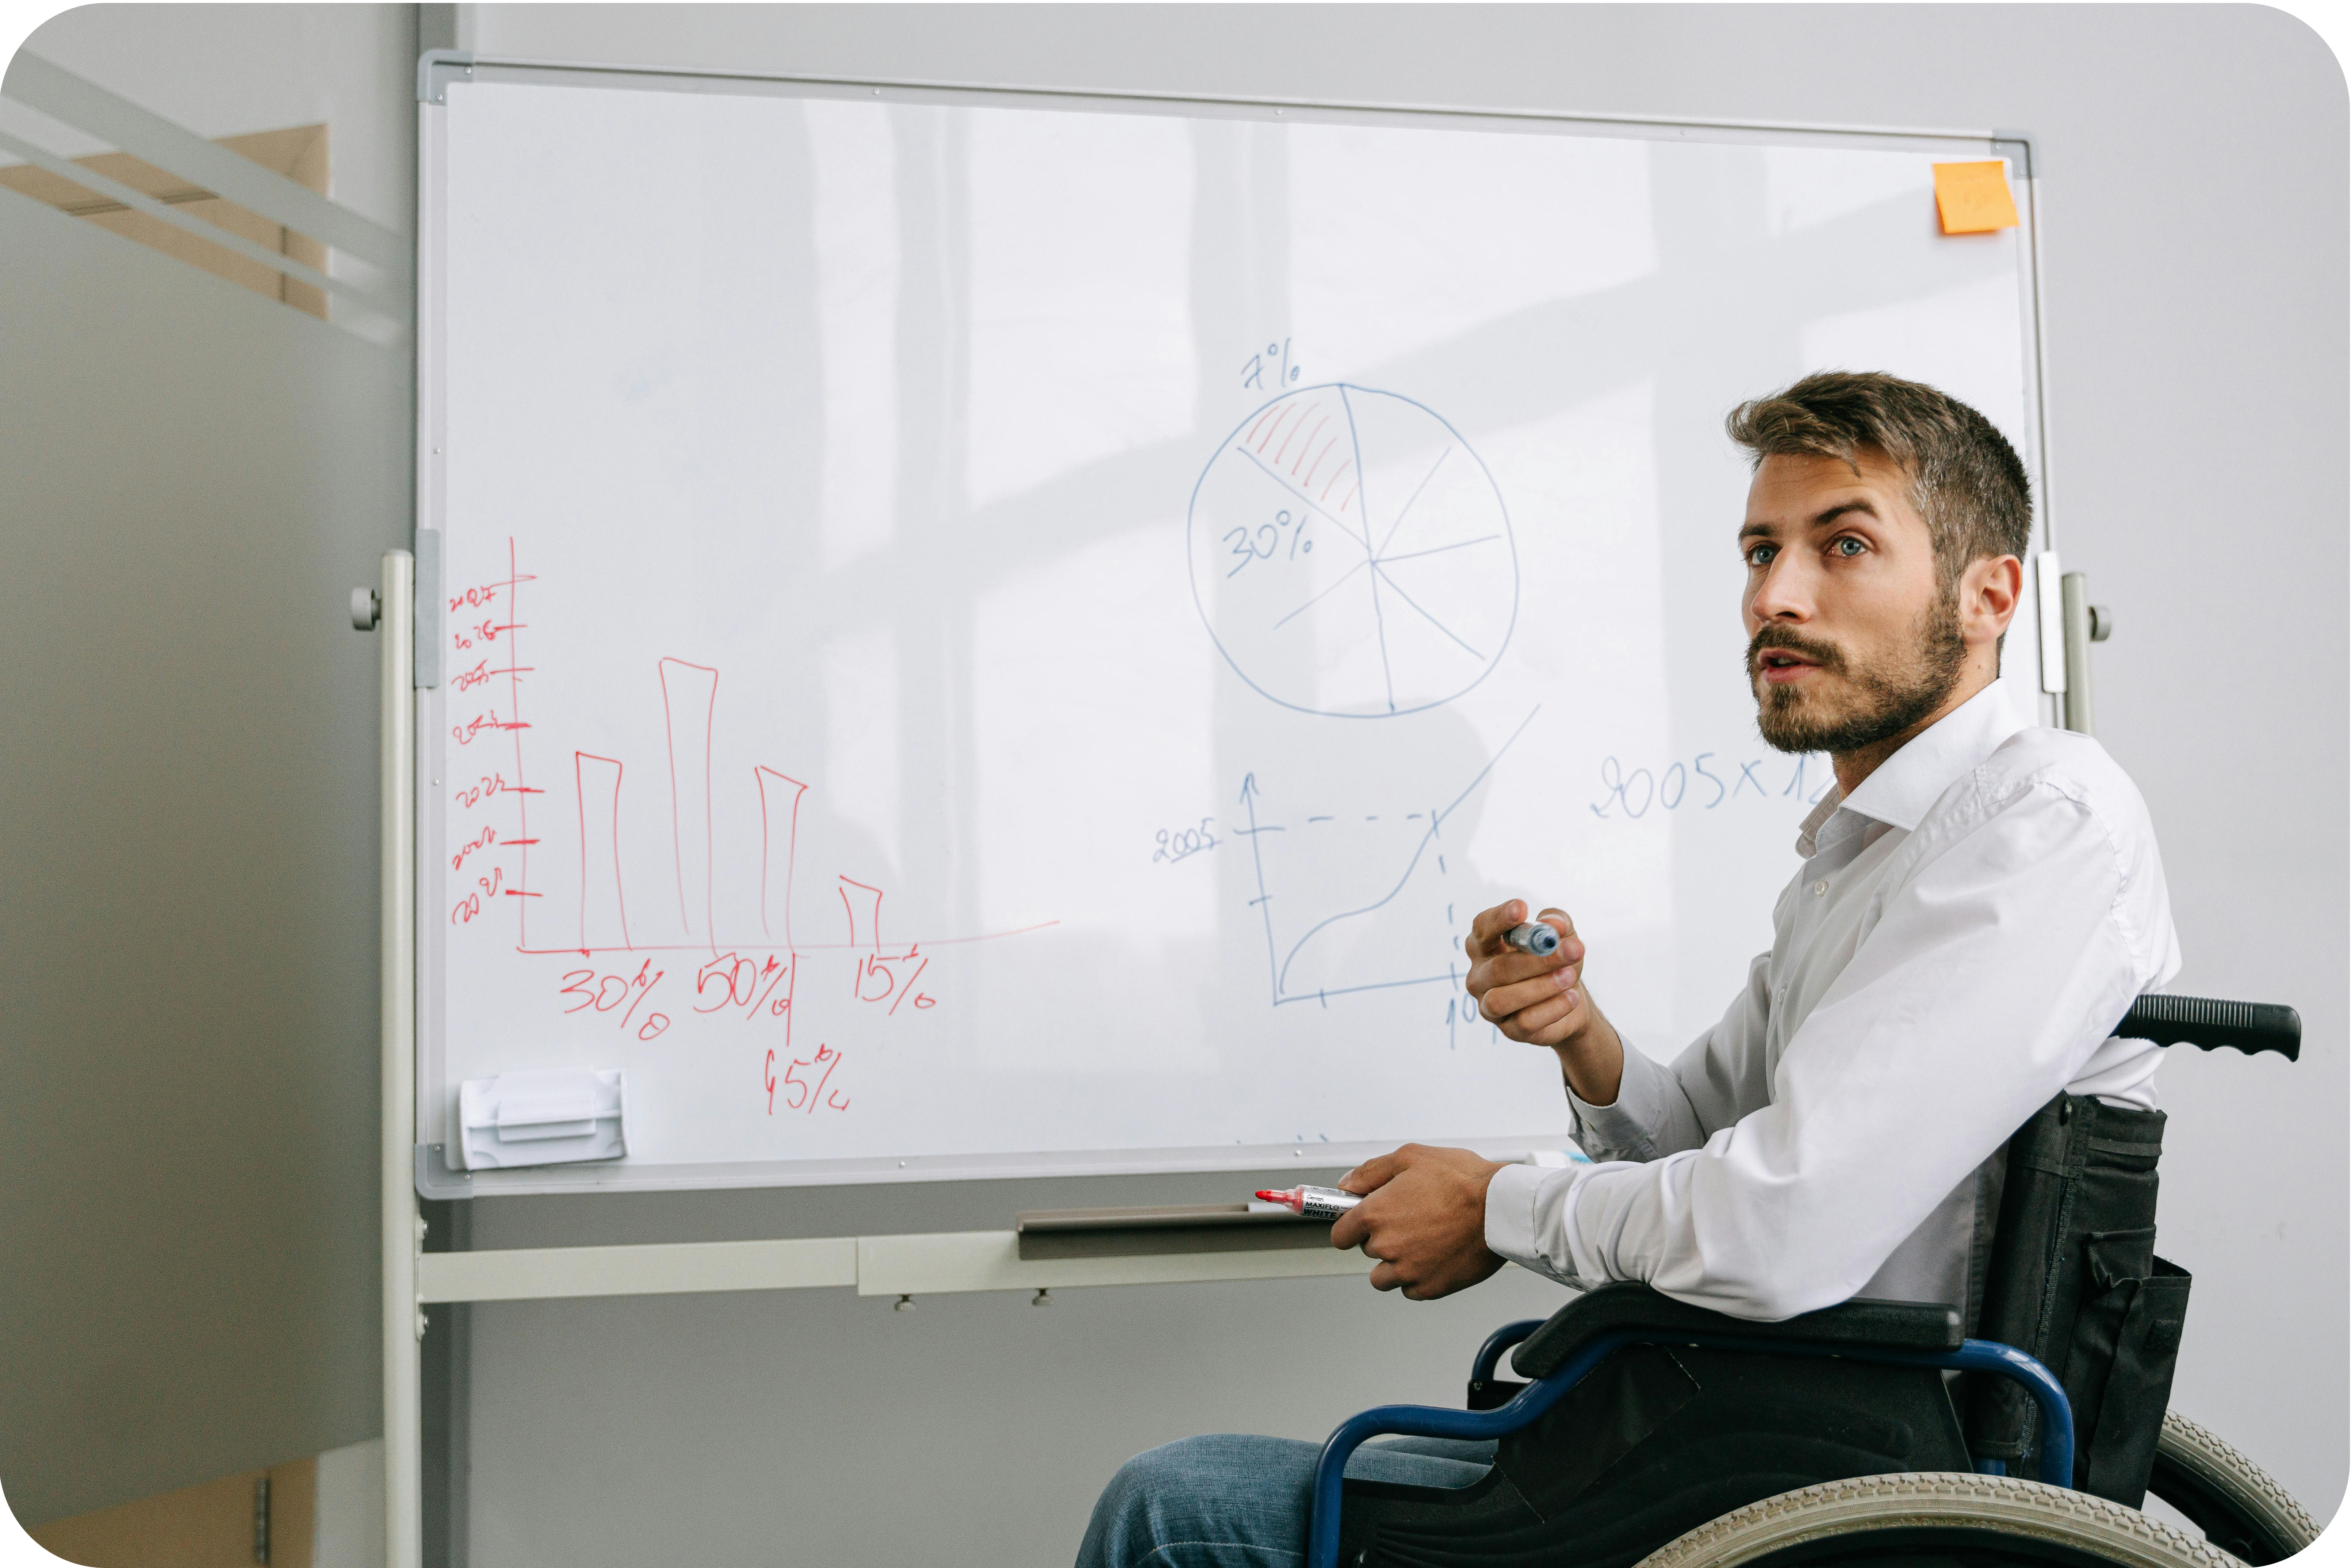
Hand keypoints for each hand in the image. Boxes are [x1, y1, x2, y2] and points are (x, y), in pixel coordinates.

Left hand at [1327, 1144, 1507, 1298]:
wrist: (1502, 1209)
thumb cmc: (1462, 1180)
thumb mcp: (1410, 1157)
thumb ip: (1371, 1172)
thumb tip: (1347, 1185)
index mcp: (1375, 1214)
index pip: (1340, 1234)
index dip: (1351, 1226)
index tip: (1361, 1223)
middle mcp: (1386, 1247)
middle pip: (1367, 1251)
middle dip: (1382, 1238)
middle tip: (1410, 1220)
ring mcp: (1408, 1271)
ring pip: (1384, 1277)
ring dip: (1395, 1264)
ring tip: (1422, 1242)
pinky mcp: (1430, 1288)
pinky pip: (1410, 1289)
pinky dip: (1418, 1277)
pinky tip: (1436, 1256)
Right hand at [1464, 900, 1591, 1046]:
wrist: (1571, 999)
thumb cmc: (1556, 961)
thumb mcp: (1563, 936)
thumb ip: (1558, 923)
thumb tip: (1554, 925)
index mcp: (1485, 946)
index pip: (1481, 928)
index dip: (1499, 919)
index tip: (1522, 909)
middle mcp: (1480, 976)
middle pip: (1498, 968)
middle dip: (1537, 959)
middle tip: (1572, 950)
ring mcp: (1489, 1006)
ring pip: (1503, 999)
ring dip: (1541, 986)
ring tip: (1570, 977)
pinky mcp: (1509, 1030)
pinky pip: (1525, 1021)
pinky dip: (1552, 1008)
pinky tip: (1571, 997)